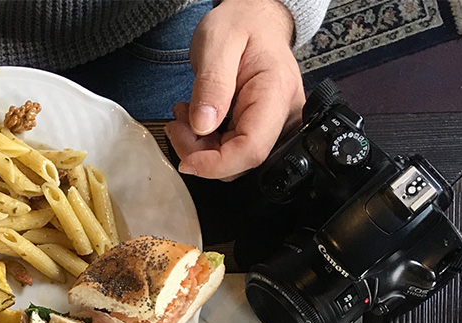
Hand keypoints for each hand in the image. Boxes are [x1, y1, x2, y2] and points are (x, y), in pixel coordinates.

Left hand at [165, 0, 305, 180]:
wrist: (254, 19)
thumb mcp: (218, 43)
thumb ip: (211, 85)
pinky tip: (198, 120)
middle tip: (179, 124)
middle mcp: (283, 116)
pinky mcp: (260, 131)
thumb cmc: (242, 25)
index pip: (251, 150)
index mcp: (276, 93)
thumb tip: (203, 126)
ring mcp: (273, 126)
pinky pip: (230, 152)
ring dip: (200, 149)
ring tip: (186, 116)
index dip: (216, 164)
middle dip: (201, 154)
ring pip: (233, 162)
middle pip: (240, 161)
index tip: (186, 160)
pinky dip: (206, 145)